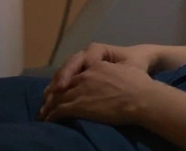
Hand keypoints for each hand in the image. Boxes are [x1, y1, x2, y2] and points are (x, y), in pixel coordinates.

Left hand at [40, 61, 159, 125]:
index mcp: (96, 66)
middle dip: (53, 95)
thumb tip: (112, 81)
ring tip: (44, 115)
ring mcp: (81, 90)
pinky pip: (60, 110)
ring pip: (58, 98)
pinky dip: (52, 115)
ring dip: (49, 107)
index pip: (75, 74)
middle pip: (63, 85)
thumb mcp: (126, 70)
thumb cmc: (139, 85)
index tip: (60, 90)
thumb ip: (114, 71)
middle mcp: (86, 76)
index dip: (65, 83)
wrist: (141, 98)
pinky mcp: (79, 104)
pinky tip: (49, 120)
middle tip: (46, 104)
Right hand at [45, 43, 154, 100]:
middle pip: (69, 66)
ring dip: (56, 86)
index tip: (63, 87)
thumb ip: (121, 70)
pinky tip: (53, 100)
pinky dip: (60, 90)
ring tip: (48, 98)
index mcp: (98, 50)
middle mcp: (87, 55)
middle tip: (50, 94)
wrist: (140, 63)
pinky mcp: (80, 74)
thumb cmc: (137, 63)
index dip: (70, 72)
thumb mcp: (133, 65)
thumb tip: (110, 77)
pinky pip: (68, 80)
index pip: (81, 59)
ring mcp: (82, 64)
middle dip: (59, 80)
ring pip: (66, 73)